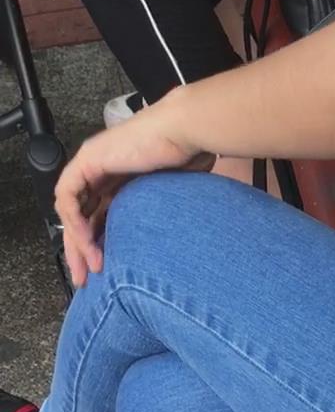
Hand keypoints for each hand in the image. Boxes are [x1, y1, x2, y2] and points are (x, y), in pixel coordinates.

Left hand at [56, 110, 212, 287]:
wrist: (185, 132)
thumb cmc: (189, 156)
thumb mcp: (172, 199)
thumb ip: (161, 217)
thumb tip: (172, 245)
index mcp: (121, 181)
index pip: (98, 217)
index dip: (96, 245)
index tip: (103, 269)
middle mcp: (103, 173)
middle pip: (81, 217)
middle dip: (81, 251)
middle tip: (85, 279)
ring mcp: (93, 164)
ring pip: (70, 210)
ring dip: (76, 242)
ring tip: (89, 267)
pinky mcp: (88, 160)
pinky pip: (68, 197)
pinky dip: (74, 222)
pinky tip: (87, 242)